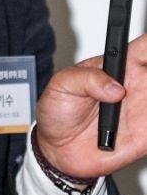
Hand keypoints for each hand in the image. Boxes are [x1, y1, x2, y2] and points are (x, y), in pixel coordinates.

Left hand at [35, 33, 146, 177]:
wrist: (56, 148)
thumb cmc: (58, 110)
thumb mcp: (62, 84)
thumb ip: (87, 78)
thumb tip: (114, 87)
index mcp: (118, 67)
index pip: (145, 46)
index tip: (146, 52)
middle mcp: (135, 86)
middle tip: (142, 82)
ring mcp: (142, 110)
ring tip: (139, 103)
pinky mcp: (144, 135)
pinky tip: (142, 122)